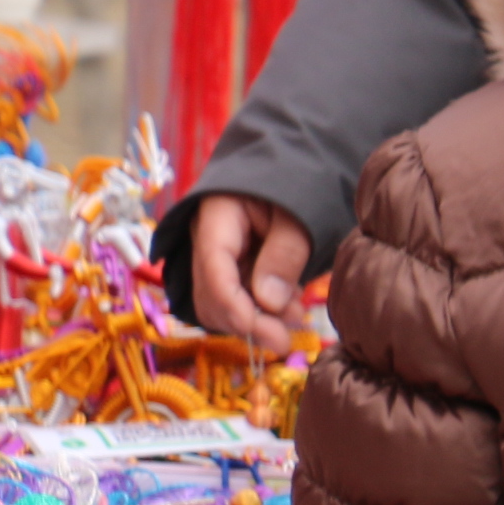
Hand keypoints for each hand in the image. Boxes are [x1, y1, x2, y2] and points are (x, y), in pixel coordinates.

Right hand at [191, 192, 313, 343]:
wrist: (292, 167)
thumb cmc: (297, 182)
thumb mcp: (298, 213)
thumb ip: (284, 254)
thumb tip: (268, 303)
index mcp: (216, 216)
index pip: (214, 269)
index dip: (235, 306)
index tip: (263, 332)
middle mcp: (205, 238)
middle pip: (211, 294)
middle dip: (246, 320)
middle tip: (285, 337)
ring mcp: (214, 254)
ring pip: (219, 303)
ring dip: (253, 319)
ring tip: (295, 317)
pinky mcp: (228, 266)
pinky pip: (234, 297)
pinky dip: (258, 310)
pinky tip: (288, 308)